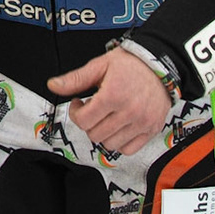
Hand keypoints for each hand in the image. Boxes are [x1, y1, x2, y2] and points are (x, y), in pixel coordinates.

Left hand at [46, 47, 172, 154]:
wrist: (160, 65)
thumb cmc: (130, 64)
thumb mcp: (100, 65)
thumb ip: (75, 79)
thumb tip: (53, 85)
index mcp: (113, 95)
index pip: (83, 120)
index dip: (75, 112)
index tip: (79, 103)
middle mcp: (129, 111)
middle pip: (95, 134)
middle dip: (89, 122)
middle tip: (93, 109)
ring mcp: (142, 123)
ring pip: (110, 144)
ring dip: (103, 133)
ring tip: (107, 116)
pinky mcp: (151, 129)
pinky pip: (129, 149)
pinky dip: (120, 142)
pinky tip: (119, 126)